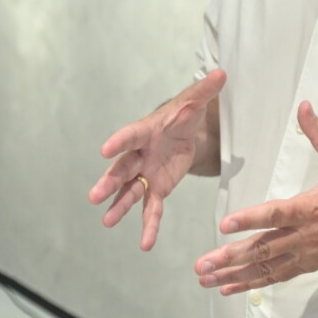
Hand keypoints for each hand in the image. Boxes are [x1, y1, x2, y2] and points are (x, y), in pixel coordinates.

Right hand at [89, 70, 225, 250]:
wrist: (184, 132)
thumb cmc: (183, 115)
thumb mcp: (195, 102)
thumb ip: (204, 91)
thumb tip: (222, 73)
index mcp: (144, 131)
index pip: (129, 136)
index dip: (117, 142)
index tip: (104, 150)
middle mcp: (138, 154)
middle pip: (121, 169)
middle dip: (109, 182)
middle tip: (95, 196)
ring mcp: (145, 174)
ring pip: (129, 192)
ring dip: (119, 207)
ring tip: (107, 222)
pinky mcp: (157, 189)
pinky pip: (151, 209)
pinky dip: (149, 226)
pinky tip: (146, 244)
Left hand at [194, 101, 317, 294]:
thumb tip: (304, 106)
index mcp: (312, 208)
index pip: (275, 214)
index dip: (250, 219)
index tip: (225, 224)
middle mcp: (306, 235)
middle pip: (263, 248)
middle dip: (230, 257)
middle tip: (202, 264)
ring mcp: (307, 254)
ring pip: (266, 268)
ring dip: (235, 275)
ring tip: (207, 279)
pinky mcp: (311, 265)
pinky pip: (277, 277)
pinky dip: (252, 284)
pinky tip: (230, 287)